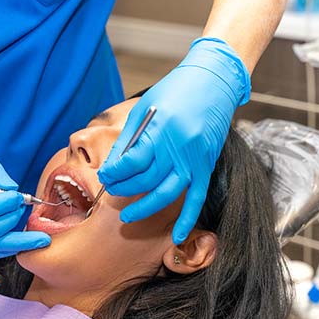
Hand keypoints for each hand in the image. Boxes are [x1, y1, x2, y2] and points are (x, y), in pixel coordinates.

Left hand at [98, 38, 250, 243]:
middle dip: (123, 189)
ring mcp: (195, 158)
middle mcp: (179, 147)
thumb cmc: (175, 89)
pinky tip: (176, 238)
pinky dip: (187, 219)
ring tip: (127, 216)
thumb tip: (113, 166)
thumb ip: (130, 139)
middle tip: (111, 191)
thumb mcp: (145, 108)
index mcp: (161, 129)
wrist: (214, 80)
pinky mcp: (207, 165)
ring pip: (167, 194)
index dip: (114, 173)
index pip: (131, 162)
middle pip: (146, 180)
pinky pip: (197, 198)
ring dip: (145, 208)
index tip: (104, 177)